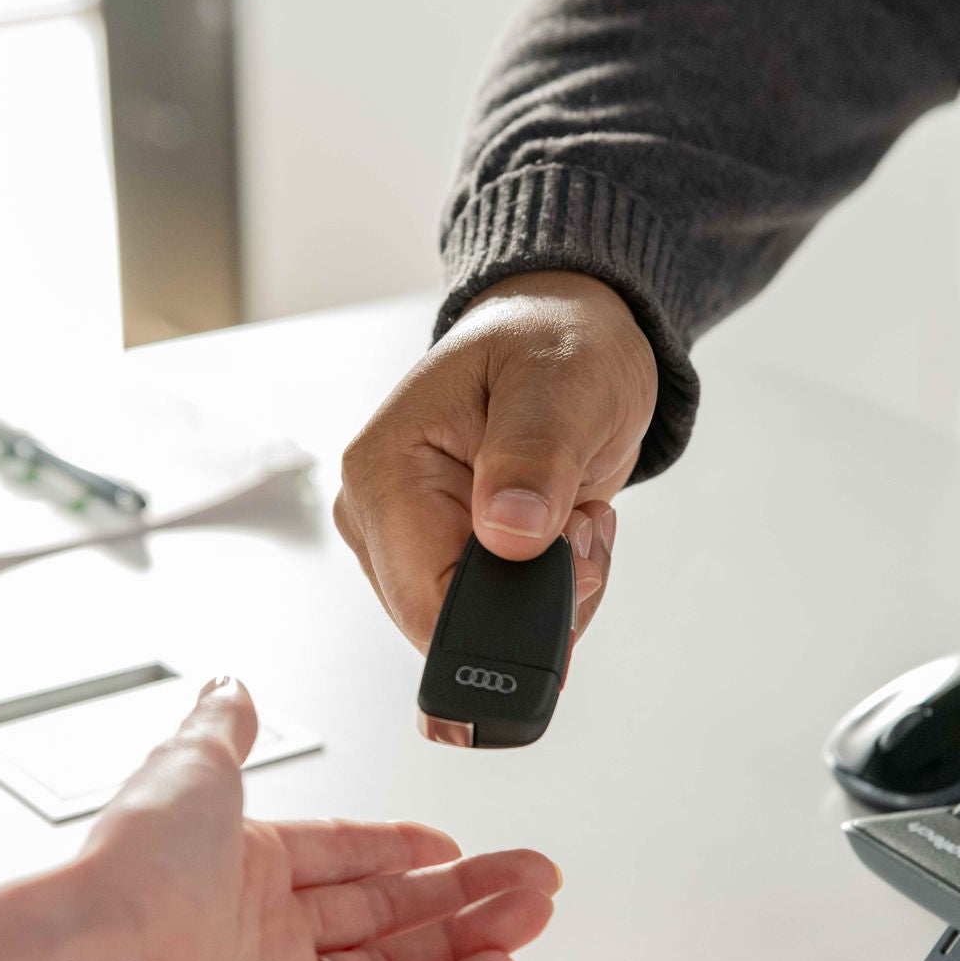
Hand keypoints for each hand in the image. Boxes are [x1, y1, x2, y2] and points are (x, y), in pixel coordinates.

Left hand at [81, 678, 561, 960]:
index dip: (402, 848)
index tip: (454, 846)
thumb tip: (229, 687)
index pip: (343, 854)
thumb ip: (224, 728)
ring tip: (535, 913)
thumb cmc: (133, 871)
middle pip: (386, 909)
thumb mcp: (189, 765)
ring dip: (473, 938)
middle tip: (532, 877)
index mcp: (239, 864)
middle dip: (465, 891)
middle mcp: (262, 930)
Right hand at [335, 270, 656, 649]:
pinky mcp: (443, 556)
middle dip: (540, 593)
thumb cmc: (554, 339)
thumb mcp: (562, 382)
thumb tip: (511, 533)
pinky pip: (501, 612)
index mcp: (383, 471)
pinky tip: (563, 525)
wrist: (562, 334)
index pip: (426, 603)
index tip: (571, 552)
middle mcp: (380, 516)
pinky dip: (552, 584)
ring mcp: (408, 543)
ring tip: (573, 509)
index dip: (512, 606)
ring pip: (483, 625)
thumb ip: (535, 458)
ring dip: (554, 587)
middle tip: (579, 519)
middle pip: (455, 624)